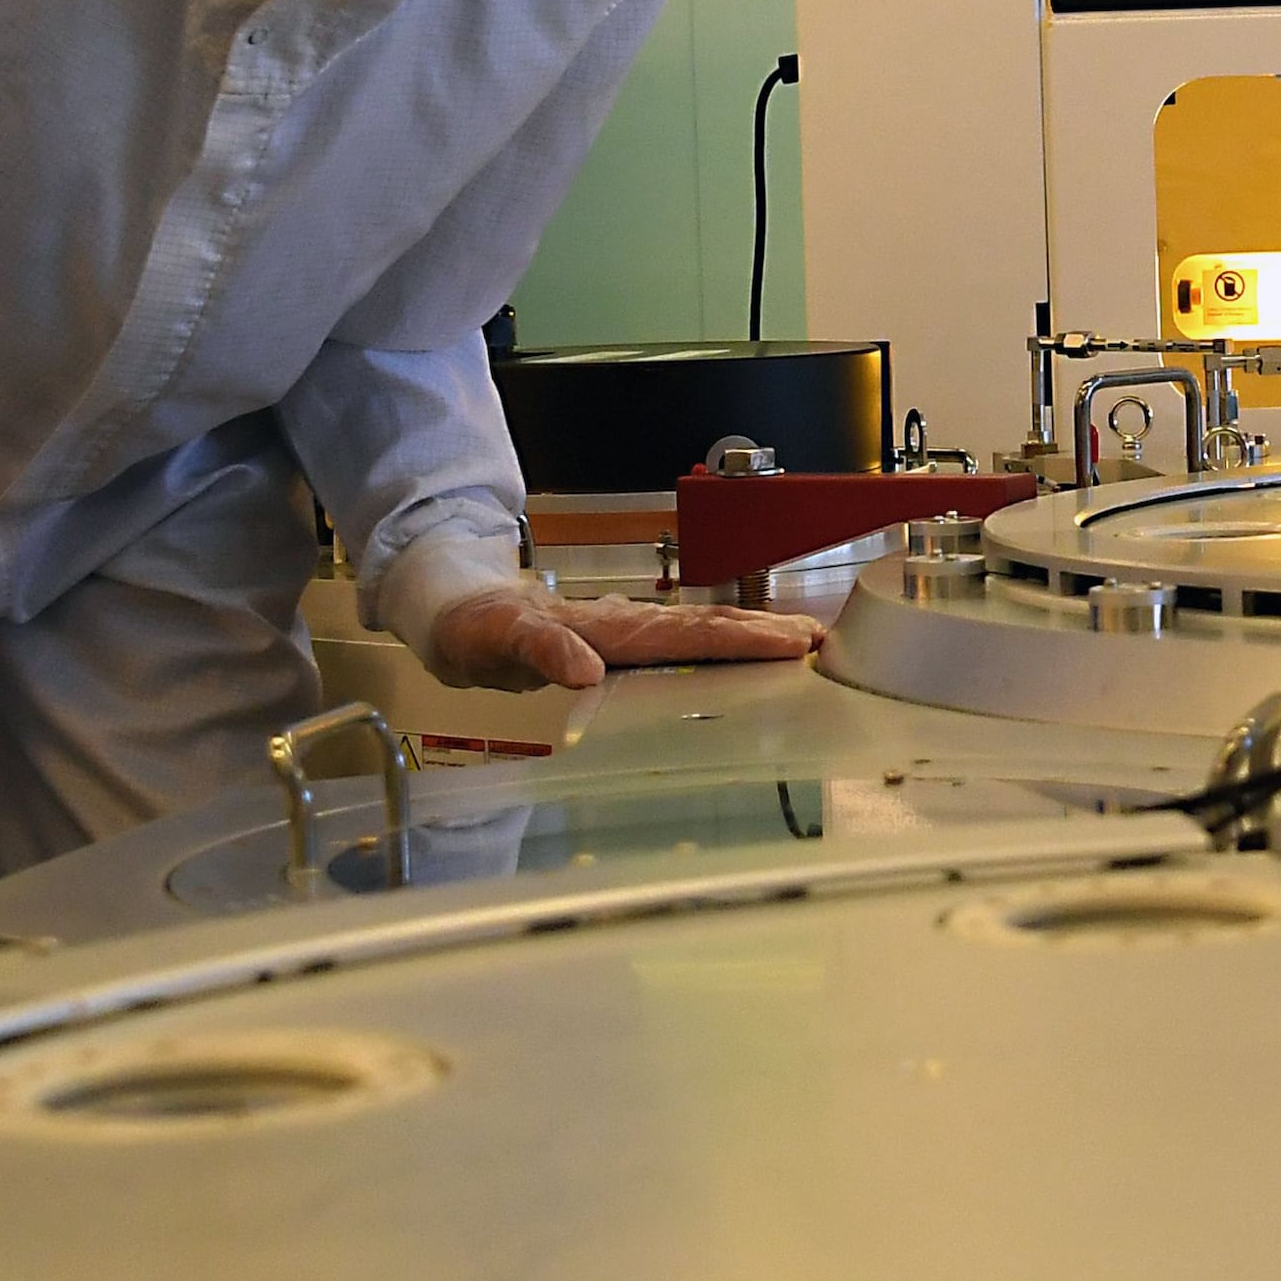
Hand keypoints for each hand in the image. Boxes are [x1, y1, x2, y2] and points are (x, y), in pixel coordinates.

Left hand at [422, 585, 828, 693]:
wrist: (456, 609)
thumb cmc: (476, 628)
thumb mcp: (497, 642)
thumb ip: (540, 652)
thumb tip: (586, 672)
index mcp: (610, 628)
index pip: (689, 635)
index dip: (741, 642)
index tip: (791, 646)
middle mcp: (629, 624)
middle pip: (710, 627)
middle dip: (767, 635)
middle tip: (824, 645)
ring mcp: (630, 630)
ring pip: (704, 631)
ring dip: (754, 638)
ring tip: (804, 646)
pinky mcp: (624, 641)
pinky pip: (683, 643)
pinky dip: (723, 646)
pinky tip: (747, 658)